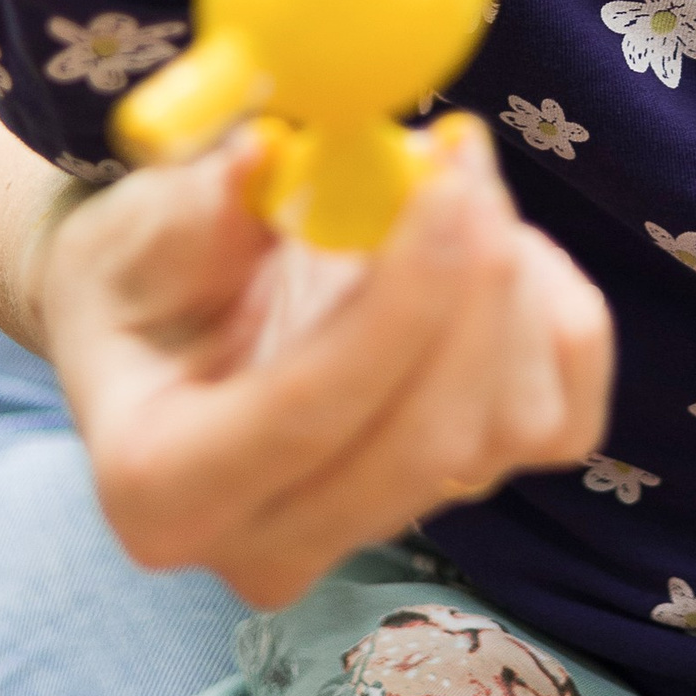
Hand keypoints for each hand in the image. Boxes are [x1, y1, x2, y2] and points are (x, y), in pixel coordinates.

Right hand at [39, 116, 614, 608]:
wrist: (164, 329)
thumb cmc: (137, 275)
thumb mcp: (134, 228)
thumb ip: (200, 203)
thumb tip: (268, 156)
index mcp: (162, 489)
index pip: (305, 416)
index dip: (394, 302)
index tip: (440, 185)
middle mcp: (269, 540)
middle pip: (425, 441)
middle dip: (471, 287)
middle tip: (462, 155)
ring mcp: (374, 530)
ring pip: (505, 429)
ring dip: (513, 287)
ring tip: (459, 178)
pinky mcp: (455, 494)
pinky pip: (560, 424)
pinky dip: (560, 324)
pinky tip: (510, 245)